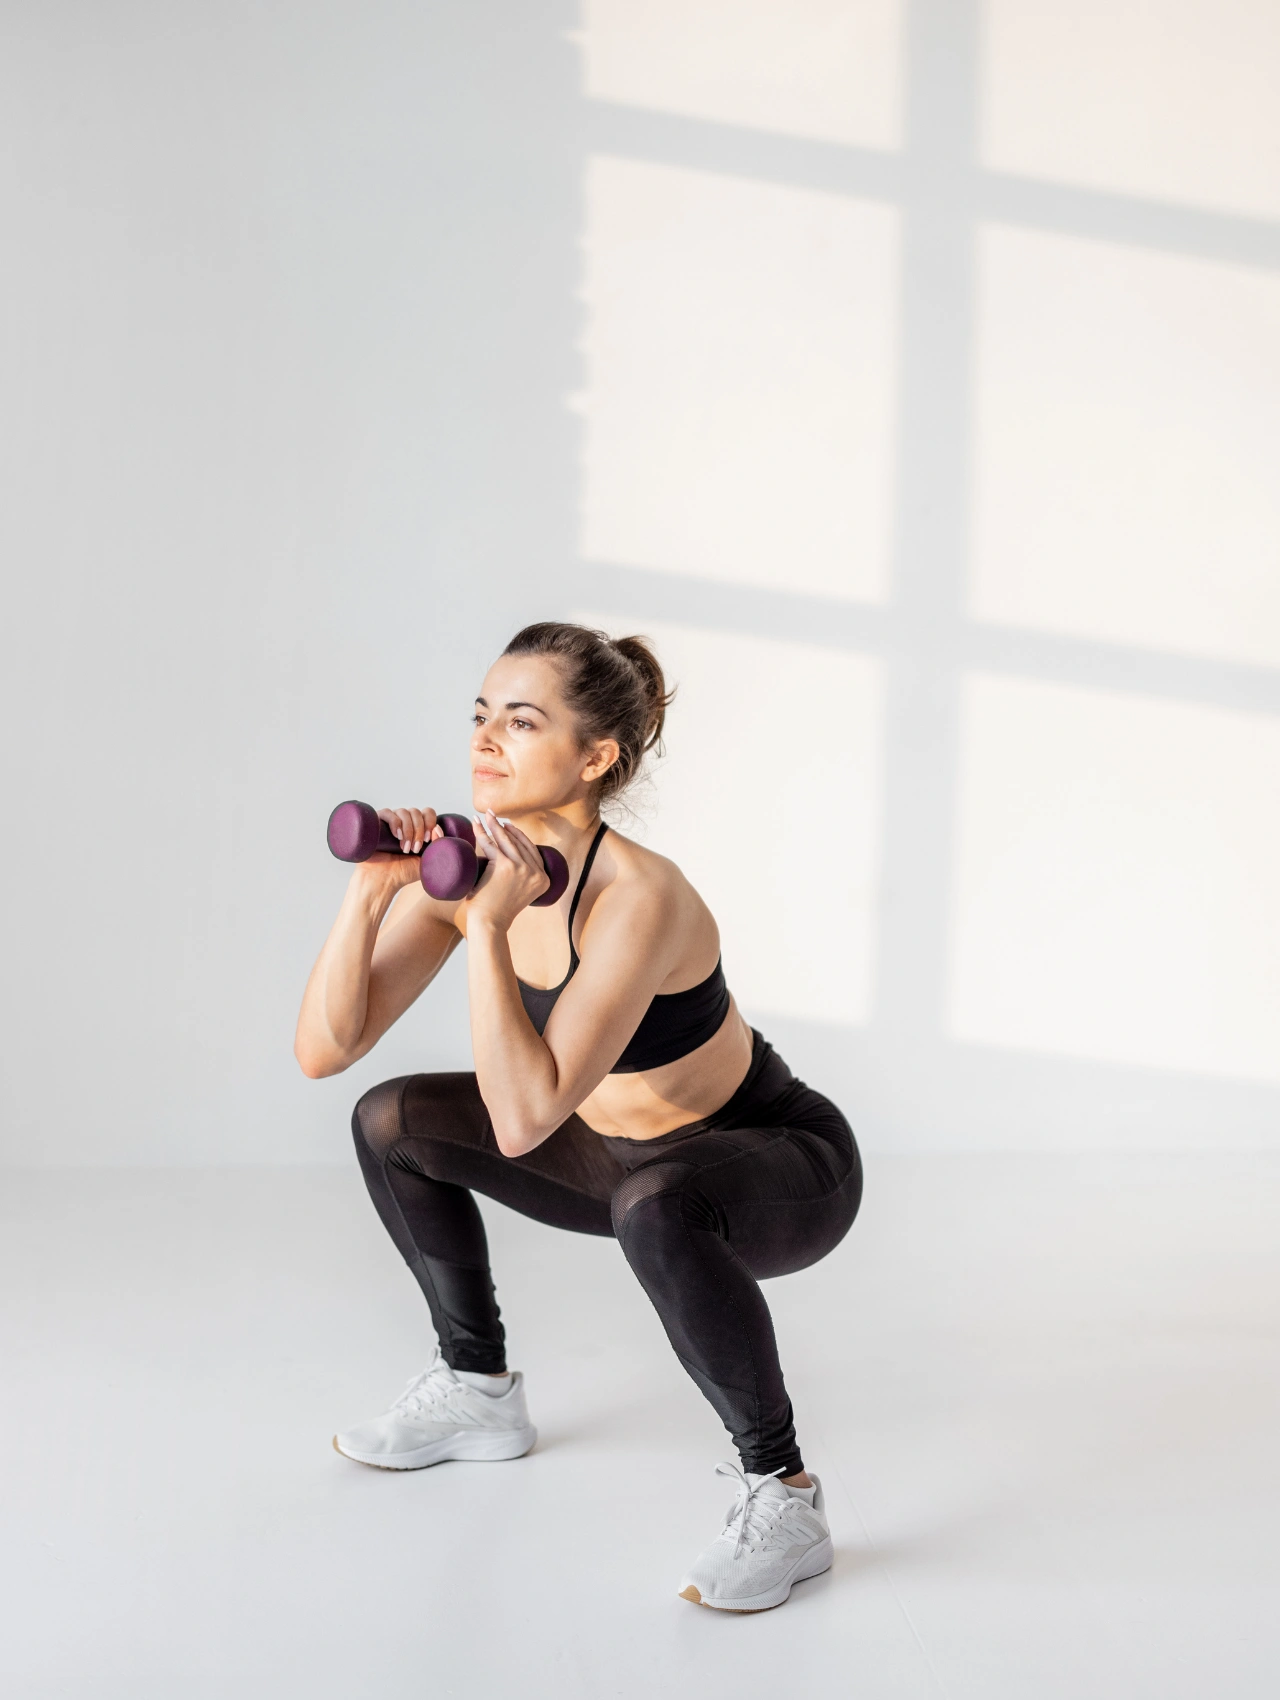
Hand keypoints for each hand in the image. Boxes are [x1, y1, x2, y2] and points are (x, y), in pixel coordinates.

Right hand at [353, 806, 441, 892]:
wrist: (384, 880)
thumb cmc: (404, 872)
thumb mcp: (427, 859)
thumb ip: (437, 844)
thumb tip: (437, 828)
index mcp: (417, 828)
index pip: (427, 813)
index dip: (430, 822)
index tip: (427, 840)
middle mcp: (404, 822)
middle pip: (416, 812)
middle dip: (418, 830)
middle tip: (415, 849)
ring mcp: (390, 822)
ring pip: (403, 812)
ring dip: (407, 830)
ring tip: (404, 848)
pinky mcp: (376, 823)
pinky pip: (387, 812)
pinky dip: (395, 822)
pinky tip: (397, 835)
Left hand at [465, 810, 549, 928]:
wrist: (489, 923)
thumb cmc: (499, 911)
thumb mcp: (520, 893)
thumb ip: (523, 879)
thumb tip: (517, 864)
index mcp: (544, 880)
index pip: (532, 851)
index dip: (520, 835)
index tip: (509, 826)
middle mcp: (536, 873)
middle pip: (520, 842)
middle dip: (505, 826)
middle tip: (494, 816)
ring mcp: (522, 868)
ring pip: (506, 840)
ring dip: (494, 825)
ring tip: (486, 816)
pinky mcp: (505, 866)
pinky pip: (491, 844)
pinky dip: (481, 832)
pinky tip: (476, 823)